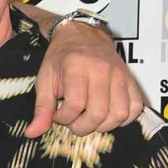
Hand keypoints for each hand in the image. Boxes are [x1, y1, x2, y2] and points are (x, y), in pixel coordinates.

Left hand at [27, 21, 143, 137]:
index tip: (58, 115)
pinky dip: (123, 119)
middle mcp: (101, 70)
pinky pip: (135, 107)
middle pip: (98, 113)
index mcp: (76, 67)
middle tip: (73, 121)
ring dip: (103, 126)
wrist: (83, 35)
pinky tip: (107, 115)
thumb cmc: (61, 58)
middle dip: (82, 126)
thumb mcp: (45, 79)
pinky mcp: (130, 79)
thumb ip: (41, 108)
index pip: (75, 105)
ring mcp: (119, 75)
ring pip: (119, 114)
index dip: (64, 118)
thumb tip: (32, 133)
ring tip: (89, 119)